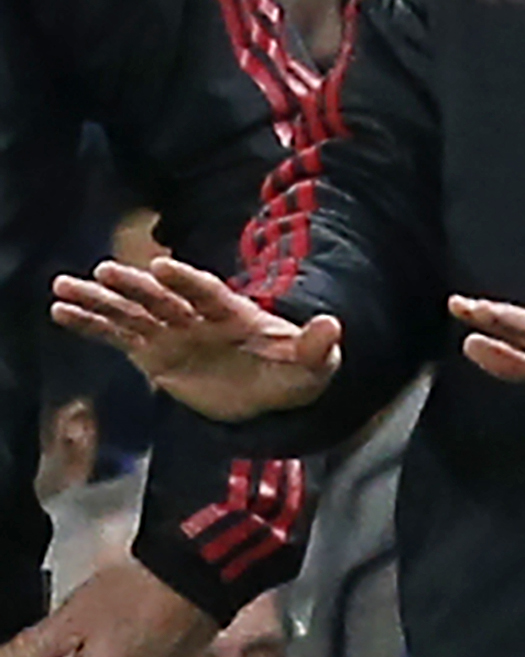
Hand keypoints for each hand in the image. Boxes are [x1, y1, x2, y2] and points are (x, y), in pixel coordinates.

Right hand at [51, 253, 341, 420]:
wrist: (270, 391)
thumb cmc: (291, 372)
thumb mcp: (313, 365)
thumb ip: (317, 346)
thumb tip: (331, 325)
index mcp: (234, 314)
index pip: (208, 293)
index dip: (186, 280)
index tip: (162, 266)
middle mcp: (198, 318)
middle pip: (163, 298)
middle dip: (135, 286)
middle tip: (103, 271)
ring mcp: (172, 333)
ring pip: (132, 313)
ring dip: (100, 300)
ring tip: (64, 287)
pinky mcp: (153, 353)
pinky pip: (117, 337)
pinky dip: (90, 325)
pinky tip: (61, 311)